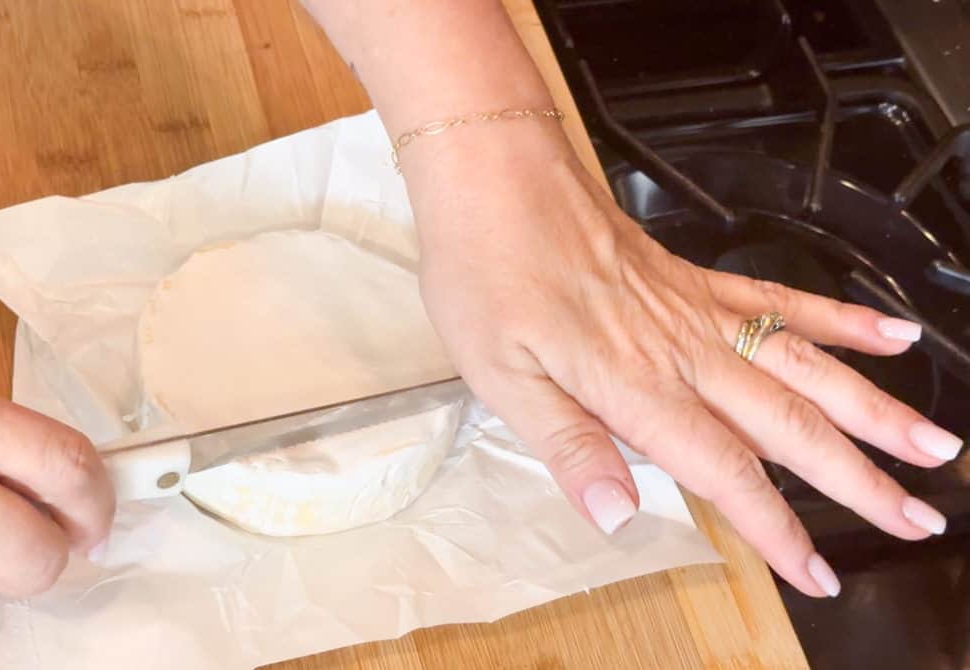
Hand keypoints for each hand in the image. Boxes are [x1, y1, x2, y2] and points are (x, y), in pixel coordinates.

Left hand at [409, 126, 960, 597]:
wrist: (497, 179)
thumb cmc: (488, 271)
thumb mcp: (499, 376)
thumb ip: (567, 446)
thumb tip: (617, 516)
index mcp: (635, 384)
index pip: (725, 471)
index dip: (775, 529)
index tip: (816, 574)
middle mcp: (682, 349)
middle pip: (789, 424)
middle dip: (859, 479)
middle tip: (919, 515)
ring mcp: (696, 310)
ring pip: (807, 365)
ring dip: (876, 409)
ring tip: (934, 442)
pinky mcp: (695, 278)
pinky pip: (783, 299)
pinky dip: (842, 319)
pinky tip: (890, 334)